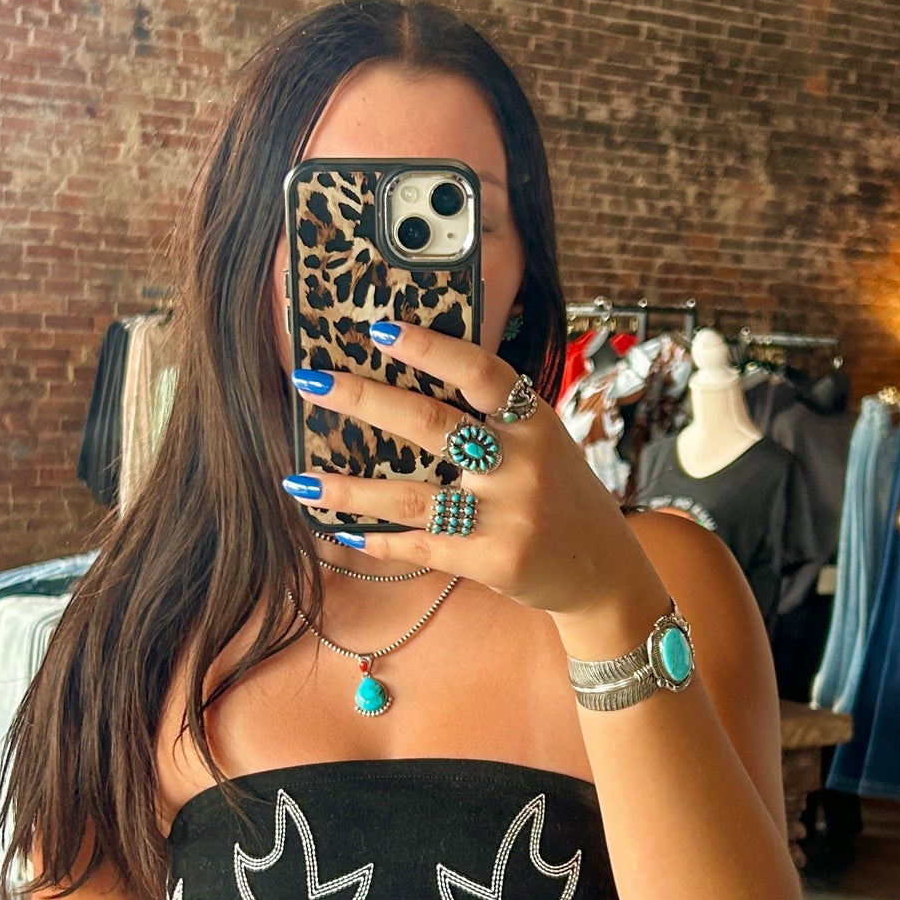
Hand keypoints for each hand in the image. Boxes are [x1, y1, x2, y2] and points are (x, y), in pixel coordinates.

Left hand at [285, 319, 668, 643]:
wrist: (602, 571)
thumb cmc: (559, 494)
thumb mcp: (542, 441)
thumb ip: (494, 414)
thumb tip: (408, 376)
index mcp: (534, 422)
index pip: (481, 372)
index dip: (431, 348)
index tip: (378, 329)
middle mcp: (522, 463)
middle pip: (431, 424)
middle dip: (363, 400)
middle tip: (309, 381)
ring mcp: (508, 514)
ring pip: (412, 495)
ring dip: (349, 489)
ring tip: (297, 480)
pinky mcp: (493, 560)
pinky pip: (421, 545)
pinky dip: (380, 539)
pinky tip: (342, 533)